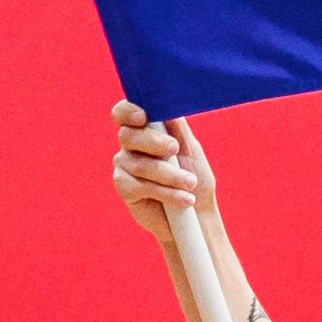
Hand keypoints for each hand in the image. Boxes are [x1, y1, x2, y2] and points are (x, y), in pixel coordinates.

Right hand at [111, 102, 214, 250]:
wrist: (198, 214)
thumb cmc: (195, 178)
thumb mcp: (191, 150)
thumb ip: (178, 128)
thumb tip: (168, 107)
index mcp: (144, 130)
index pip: (124, 113)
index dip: (127, 111)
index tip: (143, 117)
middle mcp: (130, 146)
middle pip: (129, 135)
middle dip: (153, 142)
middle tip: (174, 149)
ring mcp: (124, 167)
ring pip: (140, 164)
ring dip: (170, 174)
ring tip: (190, 184)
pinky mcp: (125, 188)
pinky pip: (140, 186)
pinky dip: (166, 193)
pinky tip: (184, 199)